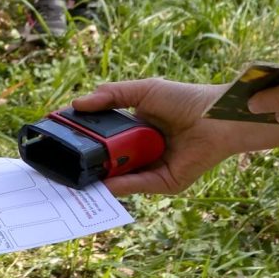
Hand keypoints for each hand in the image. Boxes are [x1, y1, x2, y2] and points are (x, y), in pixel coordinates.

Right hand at [72, 79, 232, 195]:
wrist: (218, 116)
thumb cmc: (184, 99)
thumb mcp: (142, 91)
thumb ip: (110, 95)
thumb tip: (77, 103)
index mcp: (133, 129)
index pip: (102, 137)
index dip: (83, 138)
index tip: (60, 138)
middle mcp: (140, 151)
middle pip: (108, 160)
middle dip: (87, 162)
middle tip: (62, 163)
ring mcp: (152, 168)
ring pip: (120, 176)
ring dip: (100, 178)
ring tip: (76, 177)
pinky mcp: (165, 182)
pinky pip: (139, 185)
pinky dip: (121, 186)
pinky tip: (105, 184)